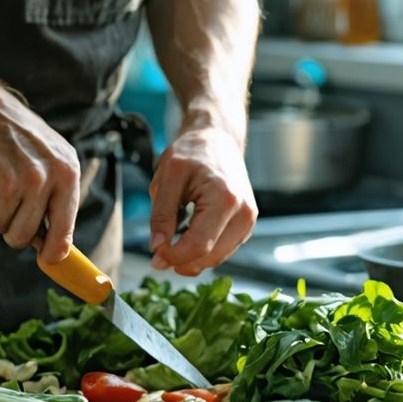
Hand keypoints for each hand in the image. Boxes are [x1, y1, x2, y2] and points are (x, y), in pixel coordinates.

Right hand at [0, 81, 79, 262]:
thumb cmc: (11, 132)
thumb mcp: (47, 153)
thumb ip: (55, 193)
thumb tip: (54, 244)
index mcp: (66, 171)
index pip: (65, 224)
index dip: (56, 248)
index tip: (50, 260)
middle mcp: (45, 179)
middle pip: (27, 235)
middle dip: (15, 230)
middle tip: (7, 206)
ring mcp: (16, 184)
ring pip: (2, 228)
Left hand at [148, 127, 256, 275]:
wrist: (218, 139)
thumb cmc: (193, 153)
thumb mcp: (167, 178)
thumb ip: (161, 215)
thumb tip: (157, 248)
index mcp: (225, 199)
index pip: (198, 245)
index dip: (173, 257)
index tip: (154, 256)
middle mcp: (244, 213)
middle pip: (209, 257)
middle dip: (182, 261)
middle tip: (159, 253)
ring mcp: (248, 221)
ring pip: (217, 258)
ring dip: (192, 258)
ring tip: (173, 241)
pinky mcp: (246, 225)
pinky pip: (222, 250)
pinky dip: (203, 251)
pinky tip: (188, 237)